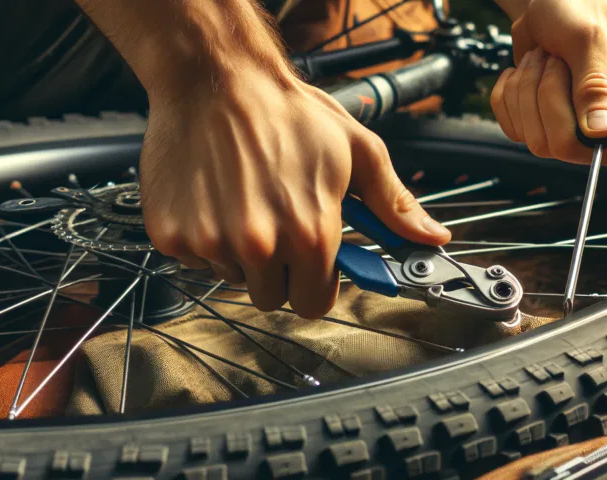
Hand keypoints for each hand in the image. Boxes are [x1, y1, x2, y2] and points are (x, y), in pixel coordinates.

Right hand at [140, 67, 450, 316]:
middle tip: (276, 220)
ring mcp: (211, 243)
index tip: (311, 260)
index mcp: (311, 234)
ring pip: (232, 278)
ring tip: (244, 200)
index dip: (316, 282)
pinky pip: (194, 260)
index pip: (314, 304)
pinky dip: (203, 237)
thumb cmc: (287, 112)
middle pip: (271, 297)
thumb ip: (395, 204)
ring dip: (240, 253)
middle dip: (278, 270)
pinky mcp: (171, 235)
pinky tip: (214, 197)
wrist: (216, 77)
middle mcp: (260, 246)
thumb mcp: (358, 151)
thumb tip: (434, 238)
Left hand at [490, 0, 606, 164]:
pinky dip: (509, 96)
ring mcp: (583, 127)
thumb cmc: (579, 6)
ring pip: (537, 140)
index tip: (567, 89)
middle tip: (552, 57)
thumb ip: (592, 84)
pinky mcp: (549, 124)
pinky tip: (526, 70)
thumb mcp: (588, 37)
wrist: (555, 1)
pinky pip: (515, 130)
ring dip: (526, 92)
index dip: (582, 132)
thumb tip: (601, 132)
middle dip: (547, 99)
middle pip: (569, 148)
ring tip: (542, 57)